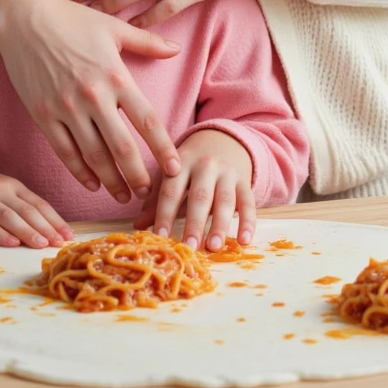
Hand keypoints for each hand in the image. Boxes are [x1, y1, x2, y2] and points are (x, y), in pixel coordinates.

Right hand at [0, 0, 182, 202]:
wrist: (24, 18)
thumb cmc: (71, 19)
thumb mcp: (113, 27)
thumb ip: (147, 42)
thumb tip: (177, 49)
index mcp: (116, 75)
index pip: (147, 120)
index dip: (163, 148)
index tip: (175, 168)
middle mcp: (93, 95)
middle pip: (122, 147)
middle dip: (138, 176)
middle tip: (149, 193)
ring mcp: (65, 107)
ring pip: (93, 156)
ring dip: (111, 180)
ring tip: (124, 195)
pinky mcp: (42, 114)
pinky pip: (64, 151)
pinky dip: (80, 171)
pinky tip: (92, 183)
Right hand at [0, 153, 73, 247]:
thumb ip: (18, 205)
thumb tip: (44, 228)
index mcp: (13, 186)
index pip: (39, 204)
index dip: (55, 220)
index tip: (69, 235)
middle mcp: (1, 190)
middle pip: (28, 210)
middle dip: (47, 227)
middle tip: (61, 243)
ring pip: (10, 216)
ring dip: (27, 231)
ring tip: (41, 244)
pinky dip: (0, 234)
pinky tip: (11, 243)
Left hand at [135, 130, 255, 251]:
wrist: (224, 139)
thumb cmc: (191, 164)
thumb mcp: (172, 174)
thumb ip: (157, 199)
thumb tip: (138, 225)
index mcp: (181, 162)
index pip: (171, 190)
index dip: (164, 214)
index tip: (160, 237)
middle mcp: (205, 166)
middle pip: (199, 196)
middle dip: (194, 223)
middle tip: (189, 247)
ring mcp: (227, 173)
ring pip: (225, 200)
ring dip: (220, 225)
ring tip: (214, 247)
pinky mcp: (245, 182)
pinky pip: (248, 202)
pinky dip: (248, 222)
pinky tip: (244, 241)